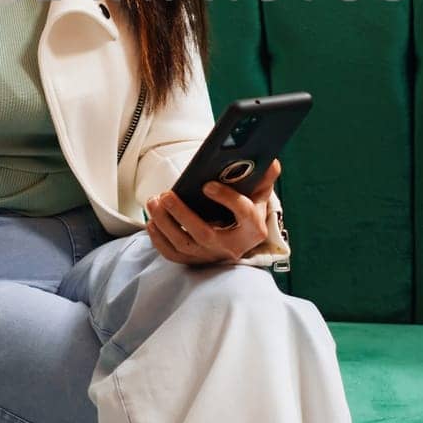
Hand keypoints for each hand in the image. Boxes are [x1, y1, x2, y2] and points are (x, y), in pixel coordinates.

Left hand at [144, 160, 280, 265]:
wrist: (238, 237)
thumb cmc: (247, 210)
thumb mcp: (259, 194)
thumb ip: (264, 177)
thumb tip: (270, 161)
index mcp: (253, 229)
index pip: (244, 214)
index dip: (227, 199)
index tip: (208, 184)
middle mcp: (232, 247)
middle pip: (205, 234)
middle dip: (183, 214)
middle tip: (166, 194)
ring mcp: (211, 256)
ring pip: (184, 244)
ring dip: (165, 223)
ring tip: (154, 202)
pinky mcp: (194, 261)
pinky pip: (173, 255)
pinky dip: (159, 239)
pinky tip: (152, 221)